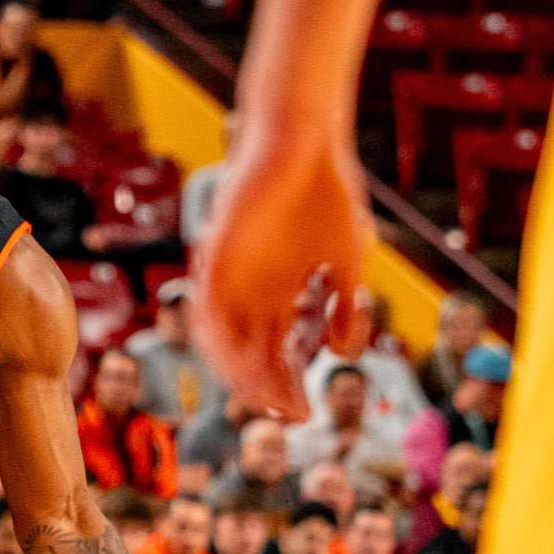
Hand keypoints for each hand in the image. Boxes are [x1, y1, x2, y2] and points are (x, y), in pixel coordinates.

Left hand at [196, 114, 372, 421]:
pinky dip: (218, 333)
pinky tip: (235, 358)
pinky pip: (206, 303)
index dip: (291, 387)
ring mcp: (231, 276)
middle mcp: (250, 293)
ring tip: (264, 394)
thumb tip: (343, 354)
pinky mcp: (217, 253)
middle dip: (269, 389)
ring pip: (223, 339)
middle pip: (250, 356)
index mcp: (279, 297)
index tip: (310, 414)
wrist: (304, 139)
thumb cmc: (327, 193)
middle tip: (292, 413)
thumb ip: (343, 306)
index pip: (278, 356)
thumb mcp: (346, 259)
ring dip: (241, 371)